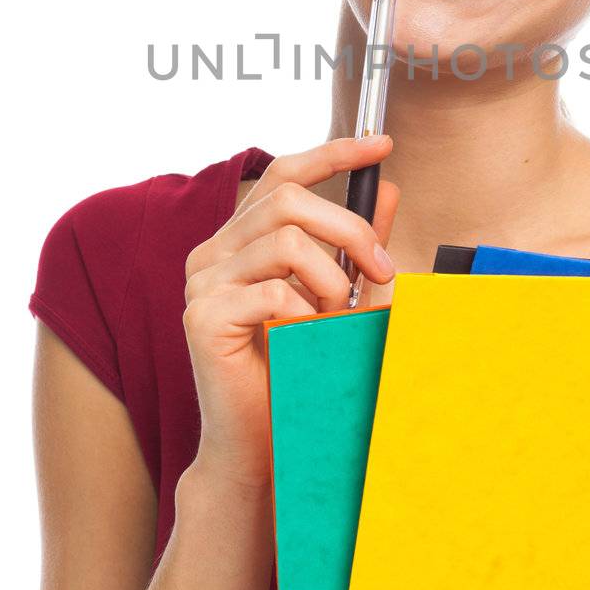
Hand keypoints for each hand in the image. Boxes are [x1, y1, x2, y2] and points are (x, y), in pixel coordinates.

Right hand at [181, 135, 399, 487]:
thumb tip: (387, 189)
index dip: (334, 152)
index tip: (382, 145)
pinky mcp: (202, 317)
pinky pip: (274, 293)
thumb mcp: (339, 297)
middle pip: (289, 198)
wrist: (263, 445)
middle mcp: (214, 252)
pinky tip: (307, 341)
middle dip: (349, 228)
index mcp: (242, 239)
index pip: (284, 172)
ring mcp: (202, 282)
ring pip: (285, 242)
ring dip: (330, 282)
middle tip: (383, 270)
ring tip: (336, 320)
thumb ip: (356, 246)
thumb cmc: (299, 370)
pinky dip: (307, 317)